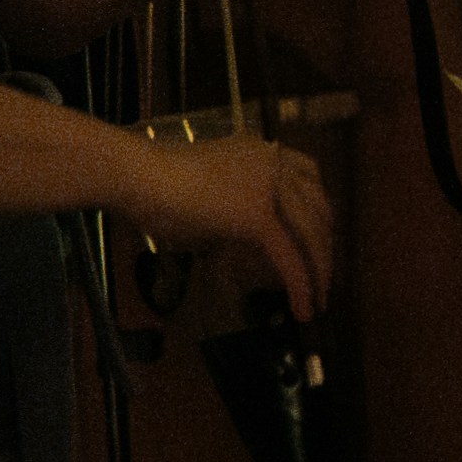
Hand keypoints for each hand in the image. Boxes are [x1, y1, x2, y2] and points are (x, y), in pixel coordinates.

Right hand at [126, 127, 336, 315]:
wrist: (137, 176)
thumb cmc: (155, 185)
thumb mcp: (206, 192)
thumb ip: (232, 208)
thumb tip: (238, 237)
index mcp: (260, 152)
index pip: (310, 177)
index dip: (321, 210)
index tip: (319, 237)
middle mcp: (273, 163)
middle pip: (319, 209)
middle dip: (324, 247)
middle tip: (323, 279)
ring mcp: (268, 188)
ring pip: (311, 235)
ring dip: (319, 272)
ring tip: (318, 303)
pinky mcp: (258, 216)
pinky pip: (288, 257)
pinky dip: (300, 285)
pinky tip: (303, 309)